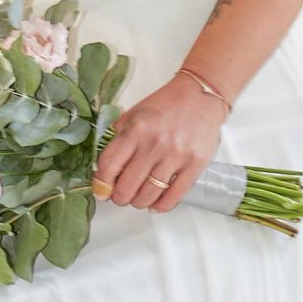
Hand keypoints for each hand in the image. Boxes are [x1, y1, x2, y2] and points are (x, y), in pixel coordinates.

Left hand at [93, 73, 224, 212]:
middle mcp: (154, 144)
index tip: (101, 190)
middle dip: (119, 197)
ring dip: (138, 202)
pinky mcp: (195, 165)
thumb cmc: (165, 105)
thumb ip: (117, 137)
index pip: (109, 166)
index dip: (101, 184)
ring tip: (137, 198)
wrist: (201, 95)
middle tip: (120, 196)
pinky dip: (160, 206)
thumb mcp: (134, 114)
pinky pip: (173, 196)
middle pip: (127, 187)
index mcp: (136, 130)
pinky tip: (155, 203)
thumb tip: (102, 167)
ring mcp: (176, 156)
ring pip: (148, 195)